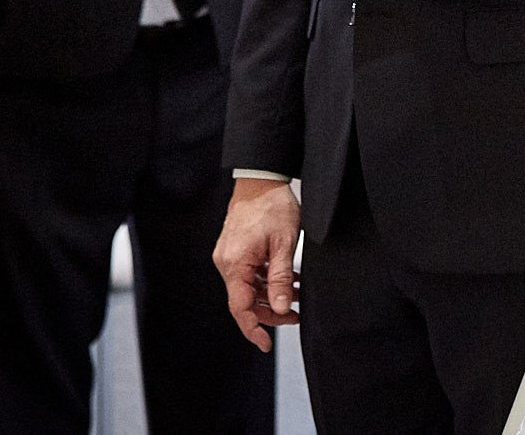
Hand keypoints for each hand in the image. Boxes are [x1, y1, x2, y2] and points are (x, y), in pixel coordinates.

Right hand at [214, 178, 301, 351]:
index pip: (240, 308)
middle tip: (295, 315)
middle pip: (245, 300)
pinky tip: (288, 280)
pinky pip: (250, 274)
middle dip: (270, 311)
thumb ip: (280, 279)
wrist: (261, 179)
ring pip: (249, 288)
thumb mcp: (284, 244)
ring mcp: (230, 256)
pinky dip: (268, 280)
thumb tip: (280, 308)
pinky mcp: (236, 250)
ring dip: (272, 295)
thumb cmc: (272, 206)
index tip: (266, 344)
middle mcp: (227, 263)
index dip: (253, 329)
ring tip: (297, 296)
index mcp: (235, 264)